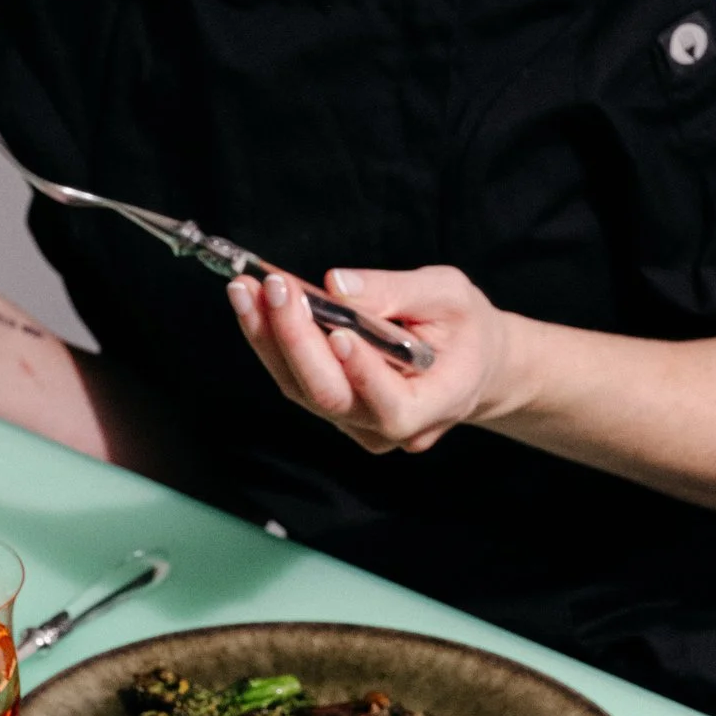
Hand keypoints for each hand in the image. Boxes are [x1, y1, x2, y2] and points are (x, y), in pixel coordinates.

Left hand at [228, 263, 529, 458]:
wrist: (468, 363)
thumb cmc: (464, 327)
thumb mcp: (448, 295)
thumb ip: (396, 292)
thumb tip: (337, 285)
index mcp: (436, 405)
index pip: (392, 405)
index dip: (362, 372)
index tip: (338, 329)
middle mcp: (390, 431)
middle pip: (332, 397)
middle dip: (297, 340)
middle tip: (274, 288)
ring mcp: (357, 427)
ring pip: (304, 391)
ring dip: (270, 337)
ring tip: (247, 290)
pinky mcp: (334, 412)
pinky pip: (296, 381)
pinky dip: (272, 341)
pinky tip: (254, 304)